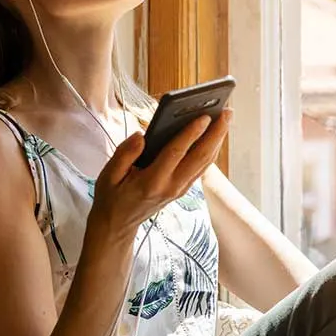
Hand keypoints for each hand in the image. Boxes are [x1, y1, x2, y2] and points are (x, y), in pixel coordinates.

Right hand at [87, 110, 231, 244]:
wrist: (117, 224)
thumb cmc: (112, 196)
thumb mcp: (109, 175)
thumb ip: (124, 154)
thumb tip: (141, 136)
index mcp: (152, 181)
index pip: (176, 153)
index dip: (191, 133)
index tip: (204, 116)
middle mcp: (171, 186)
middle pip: (200, 157)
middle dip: (216, 133)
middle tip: (227, 111)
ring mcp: (179, 189)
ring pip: (205, 162)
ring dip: (218, 139)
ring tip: (226, 117)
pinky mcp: (182, 188)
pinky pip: (200, 166)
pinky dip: (211, 149)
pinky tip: (215, 134)